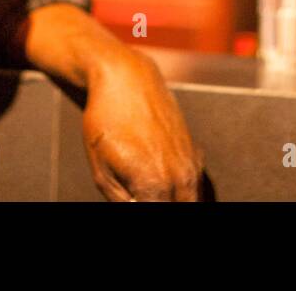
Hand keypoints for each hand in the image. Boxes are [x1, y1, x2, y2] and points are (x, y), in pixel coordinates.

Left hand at [81, 48, 202, 200]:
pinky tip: (162, 185)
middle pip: (180, 210)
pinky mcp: (194, 152)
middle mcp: (180, 178)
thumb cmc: (107, 120)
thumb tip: (133, 208)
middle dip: (160, 204)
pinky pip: (194, 186)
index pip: (158, 215)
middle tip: (141, 195)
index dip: (142, 208)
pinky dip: (181, 192)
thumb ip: (120, 201)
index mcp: (155, 185)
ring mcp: (191, 164)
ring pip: (191, 201)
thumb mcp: (101, 171)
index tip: (132, 199)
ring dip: (173, 201)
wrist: (127, 79)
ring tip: (150, 192)